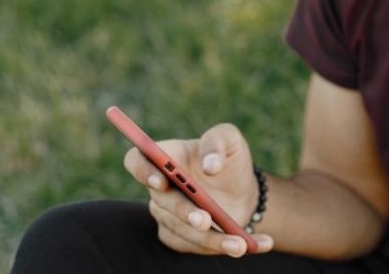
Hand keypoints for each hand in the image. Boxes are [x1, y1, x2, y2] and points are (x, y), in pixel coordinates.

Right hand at [123, 122, 273, 256]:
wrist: (242, 193)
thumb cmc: (229, 161)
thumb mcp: (230, 140)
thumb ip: (218, 142)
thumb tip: (210, 165)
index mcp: (166, 157)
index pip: (136, 160)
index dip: (142, 171)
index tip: (161, 182)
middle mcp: (160, 188)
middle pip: (161, 202)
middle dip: (184, 212)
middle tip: (205, 220)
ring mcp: (167, 215)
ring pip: (181, 230)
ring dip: (211, 238)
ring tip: (241, 242)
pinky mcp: (179, 237)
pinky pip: (195, 247)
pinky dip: (223, 247)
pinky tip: (253, 244)